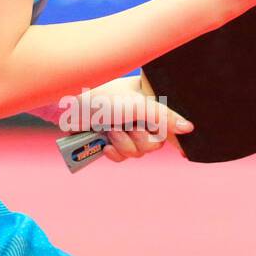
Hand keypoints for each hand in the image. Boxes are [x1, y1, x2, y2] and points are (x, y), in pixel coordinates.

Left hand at [60, 75, 193, 162]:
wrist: (66, 110)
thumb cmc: (100, 99)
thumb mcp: (135, 105)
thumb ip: (163, 116)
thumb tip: (190, 128)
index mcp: (150, 98)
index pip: (171, 121)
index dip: (171, 134)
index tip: (174, 145)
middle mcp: (140, 113)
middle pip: (157, 142)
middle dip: (140, 139)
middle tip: (127, 127)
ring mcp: (126, 127)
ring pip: (140, 152)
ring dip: (124, 144)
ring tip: (110, 130)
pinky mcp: (111, 140)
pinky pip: (124, 158)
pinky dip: (114, 153)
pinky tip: (104, 143)